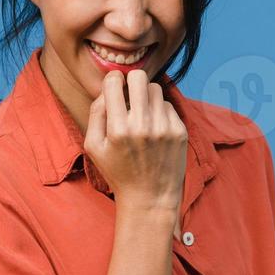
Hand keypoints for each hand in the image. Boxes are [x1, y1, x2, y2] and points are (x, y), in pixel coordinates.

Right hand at [82, 69, 187, 211]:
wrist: (150, 197)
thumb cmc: (118, 172)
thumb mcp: (94, 147)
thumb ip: (96, 114)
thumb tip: (107, 88)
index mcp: (117, 129)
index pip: (114, 81)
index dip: (112, 80)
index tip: (115, 87)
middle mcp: (142, 126)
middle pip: (139, 77)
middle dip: (132, 81)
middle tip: (130, 93)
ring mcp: (164, 128)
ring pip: (156, 88)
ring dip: (147, 96)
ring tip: (142, 114)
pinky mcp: (180, 131)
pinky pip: (168, 105)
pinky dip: (160, 112)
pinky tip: (155, 128)